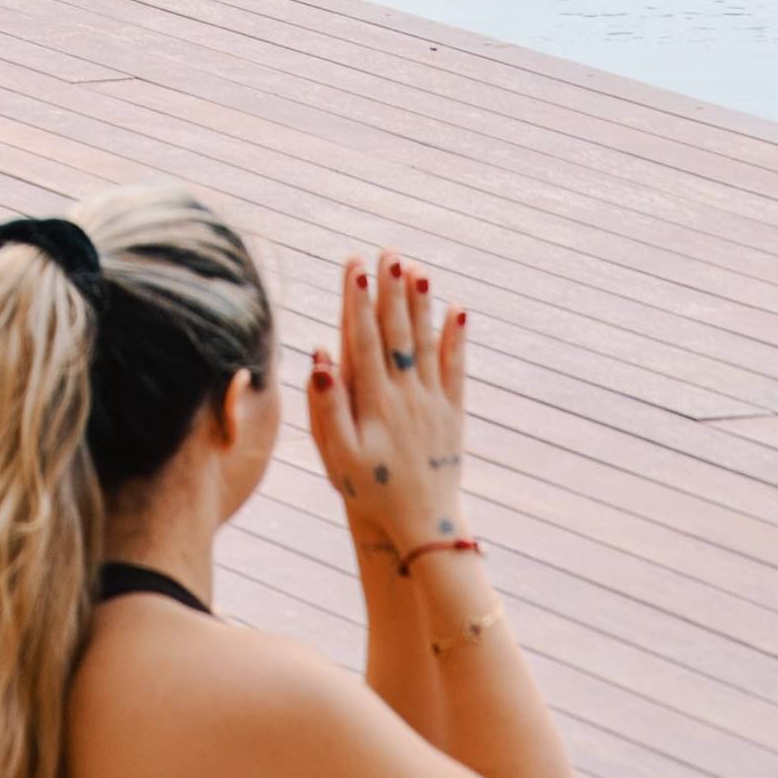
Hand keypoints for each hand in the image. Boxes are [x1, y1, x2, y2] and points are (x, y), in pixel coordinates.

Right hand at [307, 248, 473, 576]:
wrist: (422, 523)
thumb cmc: (371, 491)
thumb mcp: (339, 456)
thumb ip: (327, 407)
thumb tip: (320, 357)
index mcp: (376, 402)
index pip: (364, 339)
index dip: (358, 300)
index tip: (354, 266)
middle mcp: (407, 395)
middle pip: (398, 333)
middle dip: (390, 290)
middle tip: (386, 253)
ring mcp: (433, 402)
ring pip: (427, 343)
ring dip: (421, 304)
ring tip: (417, 269)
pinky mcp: (453, 412)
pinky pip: (456, 368)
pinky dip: (456, 338)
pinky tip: (457, 311)